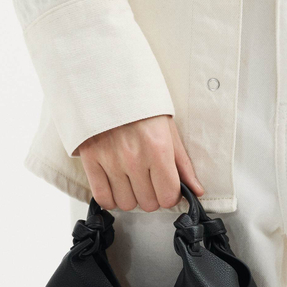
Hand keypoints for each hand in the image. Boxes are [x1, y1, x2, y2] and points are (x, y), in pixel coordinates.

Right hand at [77, 115, 203, 211]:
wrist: (107, 83)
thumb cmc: (141, 107)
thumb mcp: (169, 131)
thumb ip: (183, 164)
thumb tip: (196, 191)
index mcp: (158, 149)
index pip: (168, 196)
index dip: (169, 195)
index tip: (166, 187)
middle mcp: (134, 158)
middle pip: (148, 203)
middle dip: (151, 195)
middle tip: (148, 180)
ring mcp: (111, 160)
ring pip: (126, 203)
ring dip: (130, 197)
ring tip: (130, 180)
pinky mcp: (91, 160)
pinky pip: (102, 197)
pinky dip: (110, 197)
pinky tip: (115, 187)